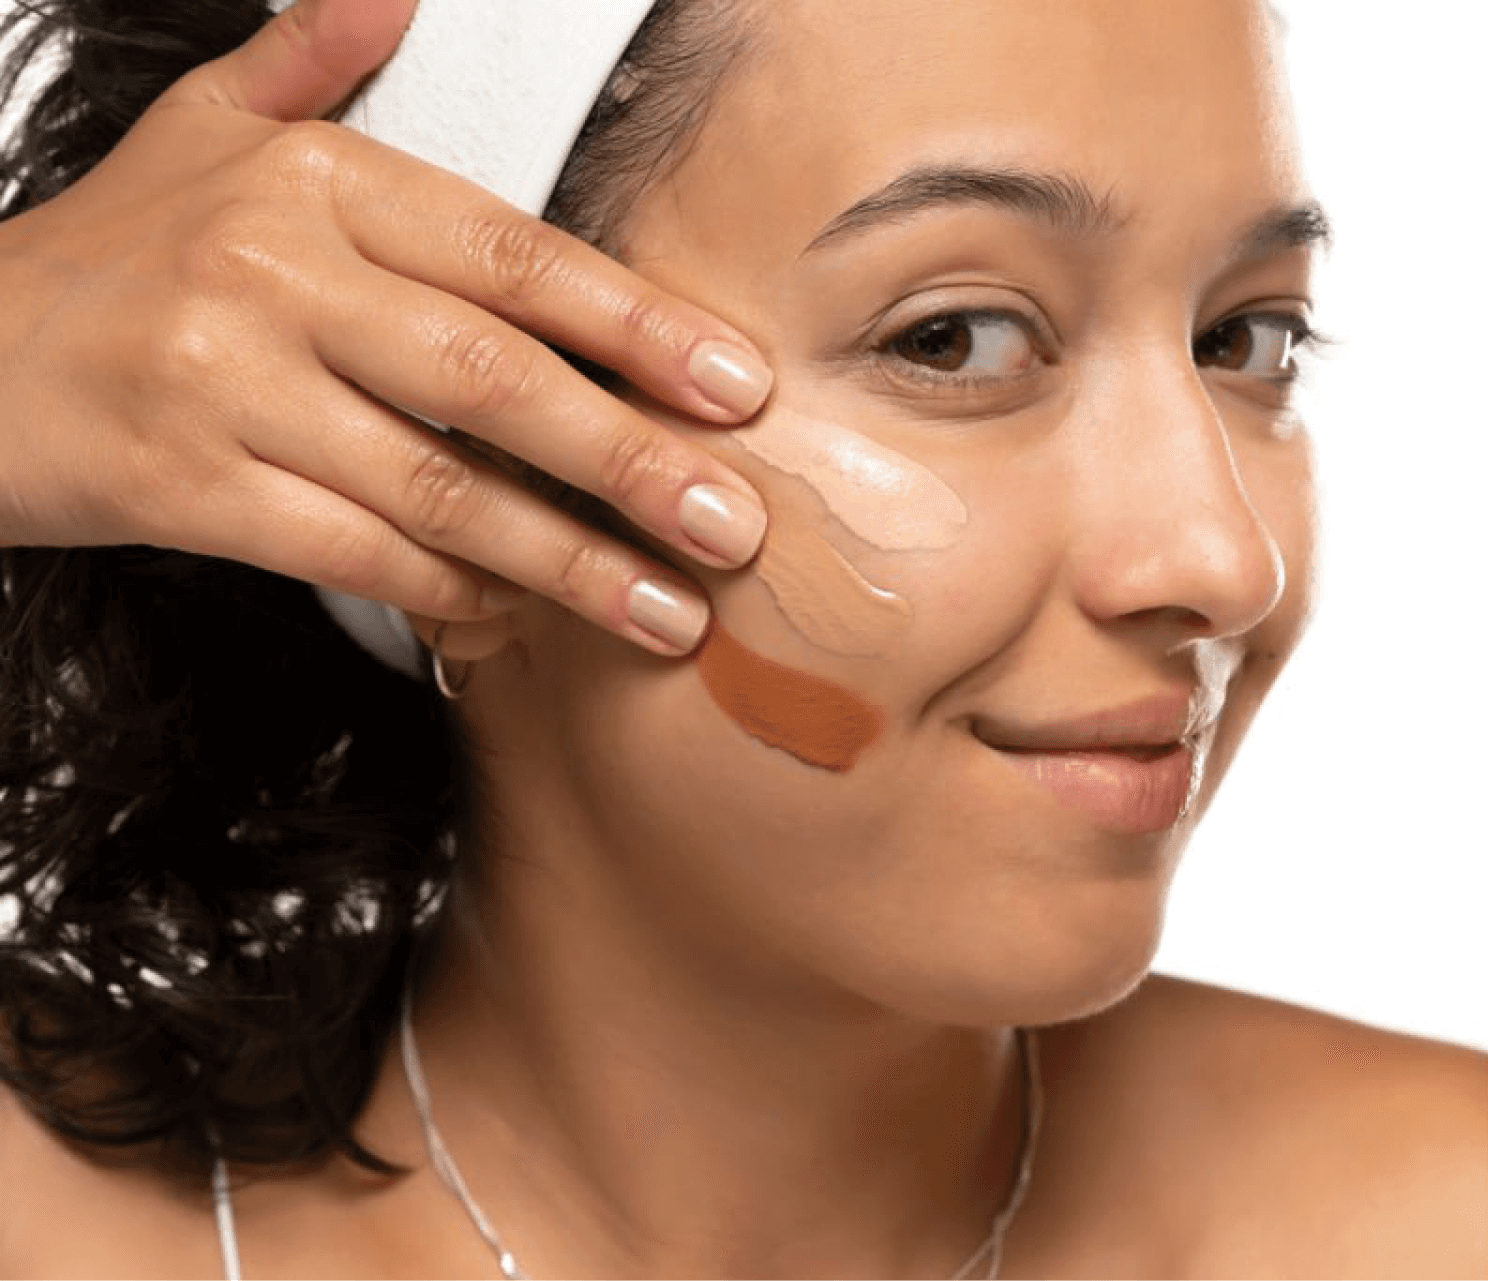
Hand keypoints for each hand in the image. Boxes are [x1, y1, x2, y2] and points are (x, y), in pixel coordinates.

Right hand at [0, 0, 768, 655]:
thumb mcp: (202, 129)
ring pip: (435, 484)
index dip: (638, 324)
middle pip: (494, 378)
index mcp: (314, 184)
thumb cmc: (109, 255)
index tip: (736, 385)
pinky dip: (445, 590)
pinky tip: (516, 618)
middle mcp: (274, 274)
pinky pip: (352, 551)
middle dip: (629, 459)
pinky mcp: (184, 484)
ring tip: (664, 609)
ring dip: (564, 558)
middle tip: (731, 520)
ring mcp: (227, 383)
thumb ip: (311, 61)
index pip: (513, 254)